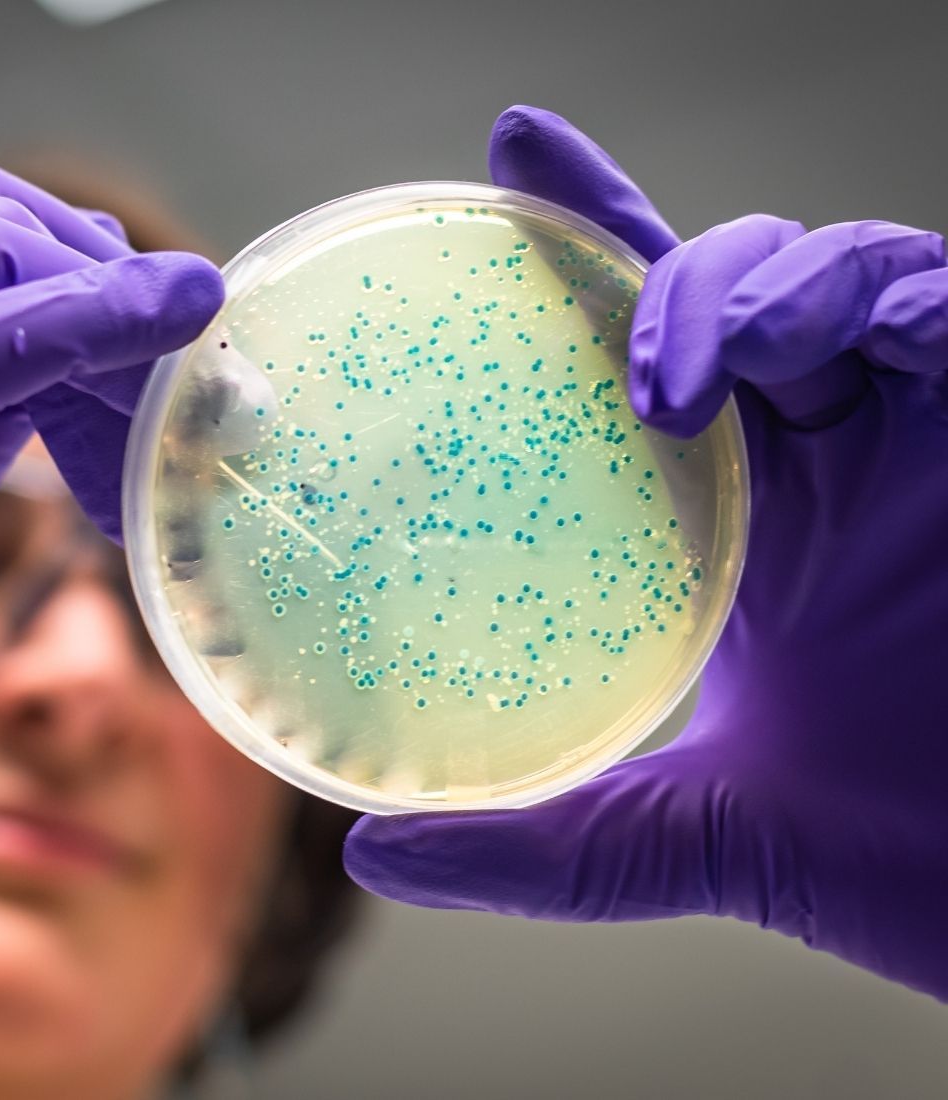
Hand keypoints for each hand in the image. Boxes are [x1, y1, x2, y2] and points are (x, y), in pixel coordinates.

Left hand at [346, 107, 947, 1001]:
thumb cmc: (903, 852)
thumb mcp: (700, 838)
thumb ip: (552, 847)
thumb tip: (375, 860)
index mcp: (739, 511)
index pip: (648, 349)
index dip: (590, 241)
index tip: (511, 157)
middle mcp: (827, 450)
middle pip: (734, 287)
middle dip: (663, 261)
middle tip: (592, 313)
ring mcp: (925, 432)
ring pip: (842, 277)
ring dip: (759, 285)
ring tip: (683, 373)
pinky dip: (900, 304)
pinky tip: (837, 340)